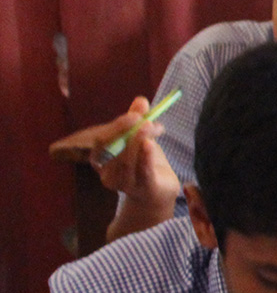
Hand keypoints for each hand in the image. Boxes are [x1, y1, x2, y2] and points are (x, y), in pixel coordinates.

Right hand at [50, 97, 181, 207]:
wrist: (159, 192)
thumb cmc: (145, 162)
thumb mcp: (140, 139)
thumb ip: (138, 120)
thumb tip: (141, 100)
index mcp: (102, 159)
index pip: (102, 141)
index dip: (117, 126)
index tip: (135, 113)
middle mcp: (108, 173)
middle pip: (110, 150)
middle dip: (125, 131)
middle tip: (143, 118)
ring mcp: (124, 184)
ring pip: (125, 161)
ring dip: (138, 141)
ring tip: (152, 126)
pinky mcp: (144, 190)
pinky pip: (142, 172)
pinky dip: (145, 157)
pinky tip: (150, 144)